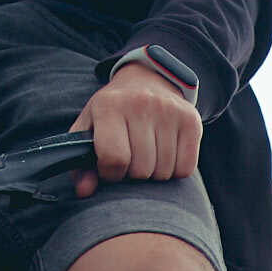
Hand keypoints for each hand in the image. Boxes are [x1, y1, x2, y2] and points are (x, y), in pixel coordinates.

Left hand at [68, 62, 202, 199]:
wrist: (147, 79)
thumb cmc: (113, 111)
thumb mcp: (89, 127)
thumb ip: (80, 161)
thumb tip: (84, 191)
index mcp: (109, 105)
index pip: (114, 158)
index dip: (110, 173)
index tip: (109, 168)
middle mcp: (141, 104)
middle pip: (141, 170)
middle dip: (132, 174)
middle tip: (130, 159)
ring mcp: (169, 111)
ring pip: (164, 172)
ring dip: (153, 173)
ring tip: (146, 155)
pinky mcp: (191, 120)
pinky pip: (185, 169)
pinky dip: (175, 170)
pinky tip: (165, 154)